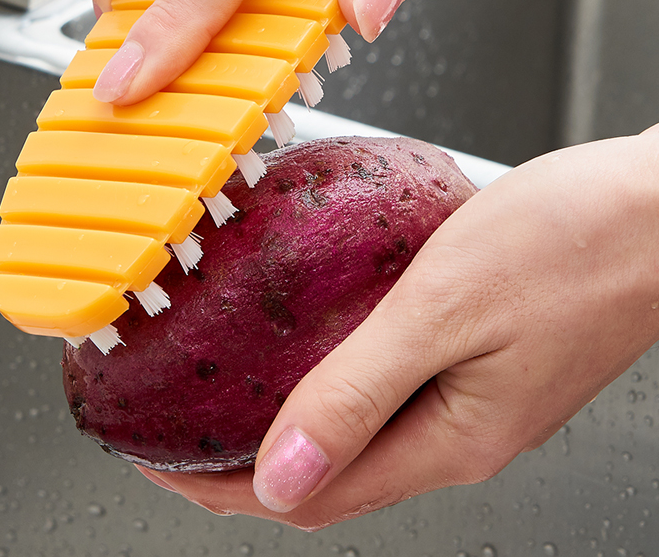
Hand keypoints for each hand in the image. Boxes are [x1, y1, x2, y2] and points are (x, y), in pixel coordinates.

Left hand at [137, 124, 658, 527]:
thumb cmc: (575, 240)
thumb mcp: (444, 308)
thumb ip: (358, 391)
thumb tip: (277, 473)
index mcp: (451, 439)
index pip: (309, 495)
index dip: (223, 485)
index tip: (160, 459)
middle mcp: (465, 433)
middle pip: (332, 470)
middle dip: (247, 454)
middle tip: (182, 416)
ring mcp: (480, 397)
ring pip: (364, 428)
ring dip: (294, 411)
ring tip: (235, 376)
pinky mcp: (492, 356)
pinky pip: (397, 383)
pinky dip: (343, 371)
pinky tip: (324, 331)